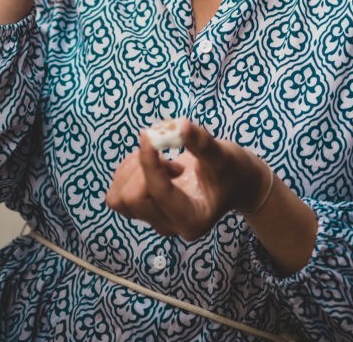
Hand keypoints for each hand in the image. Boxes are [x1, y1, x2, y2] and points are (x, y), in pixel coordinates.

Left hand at [105, 120, 268, 241]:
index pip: (157, 192)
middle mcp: (170, 226)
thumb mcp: (223, 154)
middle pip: (133, 198)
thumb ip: (201, 142)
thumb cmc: (232, 170)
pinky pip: (117, 194)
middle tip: (170, 157)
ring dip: (132, 171)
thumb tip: (179, 126)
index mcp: (192, 220)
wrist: (234, 182)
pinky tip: (152, 163)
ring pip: (119, 198)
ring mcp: (154, 220)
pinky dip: (127, 173)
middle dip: (144, 168)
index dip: (149, 162)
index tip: (149, 136)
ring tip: (160, 159)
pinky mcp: (143, 211)